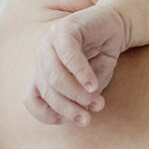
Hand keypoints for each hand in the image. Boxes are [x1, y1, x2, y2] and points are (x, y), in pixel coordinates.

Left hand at [25, 4, 128, 125]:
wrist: (116, 26)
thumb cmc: (101, 57)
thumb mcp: (92, 85)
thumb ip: (83, 99)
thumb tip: (80, 116)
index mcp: (43, 72)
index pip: (32, 98)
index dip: (46, 114)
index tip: (66, 122)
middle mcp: (42, 57)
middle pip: (47, 90)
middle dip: (67, 108)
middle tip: (87, 119)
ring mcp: (50, 42)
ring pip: (55, 76)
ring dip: (76, 93)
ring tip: (96, 103)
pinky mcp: (65, 29)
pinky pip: (68, 55)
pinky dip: (81, 73)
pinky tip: (93, 85)